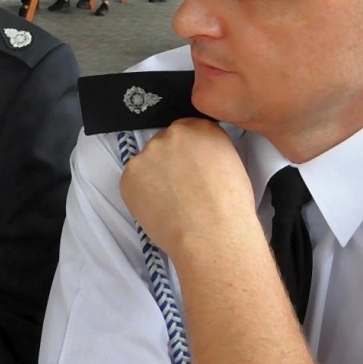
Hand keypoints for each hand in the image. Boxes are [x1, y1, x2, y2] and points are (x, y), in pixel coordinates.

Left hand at [119, 117, 258, 269]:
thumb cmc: (229, 208)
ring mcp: (150, 152)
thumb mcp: (231, 165)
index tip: (188, 166)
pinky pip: (132, 181)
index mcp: (203, 129)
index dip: (186, 152)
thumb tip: (196, 158)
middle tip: (179, 188)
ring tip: (171, 202)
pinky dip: (140, 193)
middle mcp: (174, 134)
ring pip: (147, 162)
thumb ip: (209, 151)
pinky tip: (158, 207)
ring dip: (153, 177)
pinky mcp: (130, 173)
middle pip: (164, 143)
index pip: (187, 129)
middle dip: (169, 163)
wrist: (212, 234)